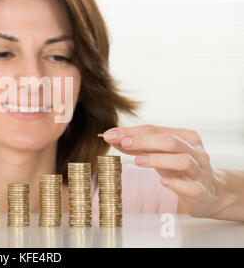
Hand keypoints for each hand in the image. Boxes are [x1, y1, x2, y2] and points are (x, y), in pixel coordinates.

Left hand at [101, 124, 227, 218]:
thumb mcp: (160, 154)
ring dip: (158, 159)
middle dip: (144, 141)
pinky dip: (175, 183)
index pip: (155, 129)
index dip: (131, 131)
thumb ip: (137, 146)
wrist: (211, 193)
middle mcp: (195, 151)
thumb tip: (111, 137)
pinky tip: (162, 182)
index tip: (110, 134)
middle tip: (124, 144)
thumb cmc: (180, 169)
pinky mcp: (201, 191)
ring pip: (182, 160)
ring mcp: (200, 171)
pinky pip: (190, 186)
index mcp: (186, 137)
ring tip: (138, 161)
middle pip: (170, 141)